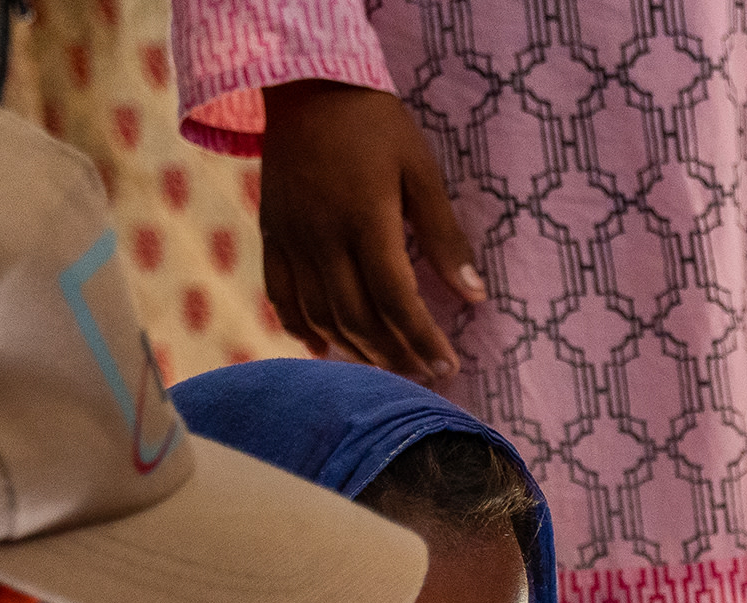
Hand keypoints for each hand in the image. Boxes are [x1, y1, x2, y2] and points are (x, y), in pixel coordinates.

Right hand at [259, 81, 484, 384]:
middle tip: (425, 374)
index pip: (397, 299)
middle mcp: (323, 235)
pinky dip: (300, 328)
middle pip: (357, 317)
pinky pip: (279, 294)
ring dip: (355, 350)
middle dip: (395, 355)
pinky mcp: (271, 233)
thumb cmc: (376, 124)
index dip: (423, 340)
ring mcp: (291, 236)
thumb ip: (445, 237)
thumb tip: (476, 296)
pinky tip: (324, 350)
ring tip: (389, 366)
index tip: (449, 367)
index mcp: (366, 219)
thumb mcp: (421, 171)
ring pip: (320, 314)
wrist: (305, 85)